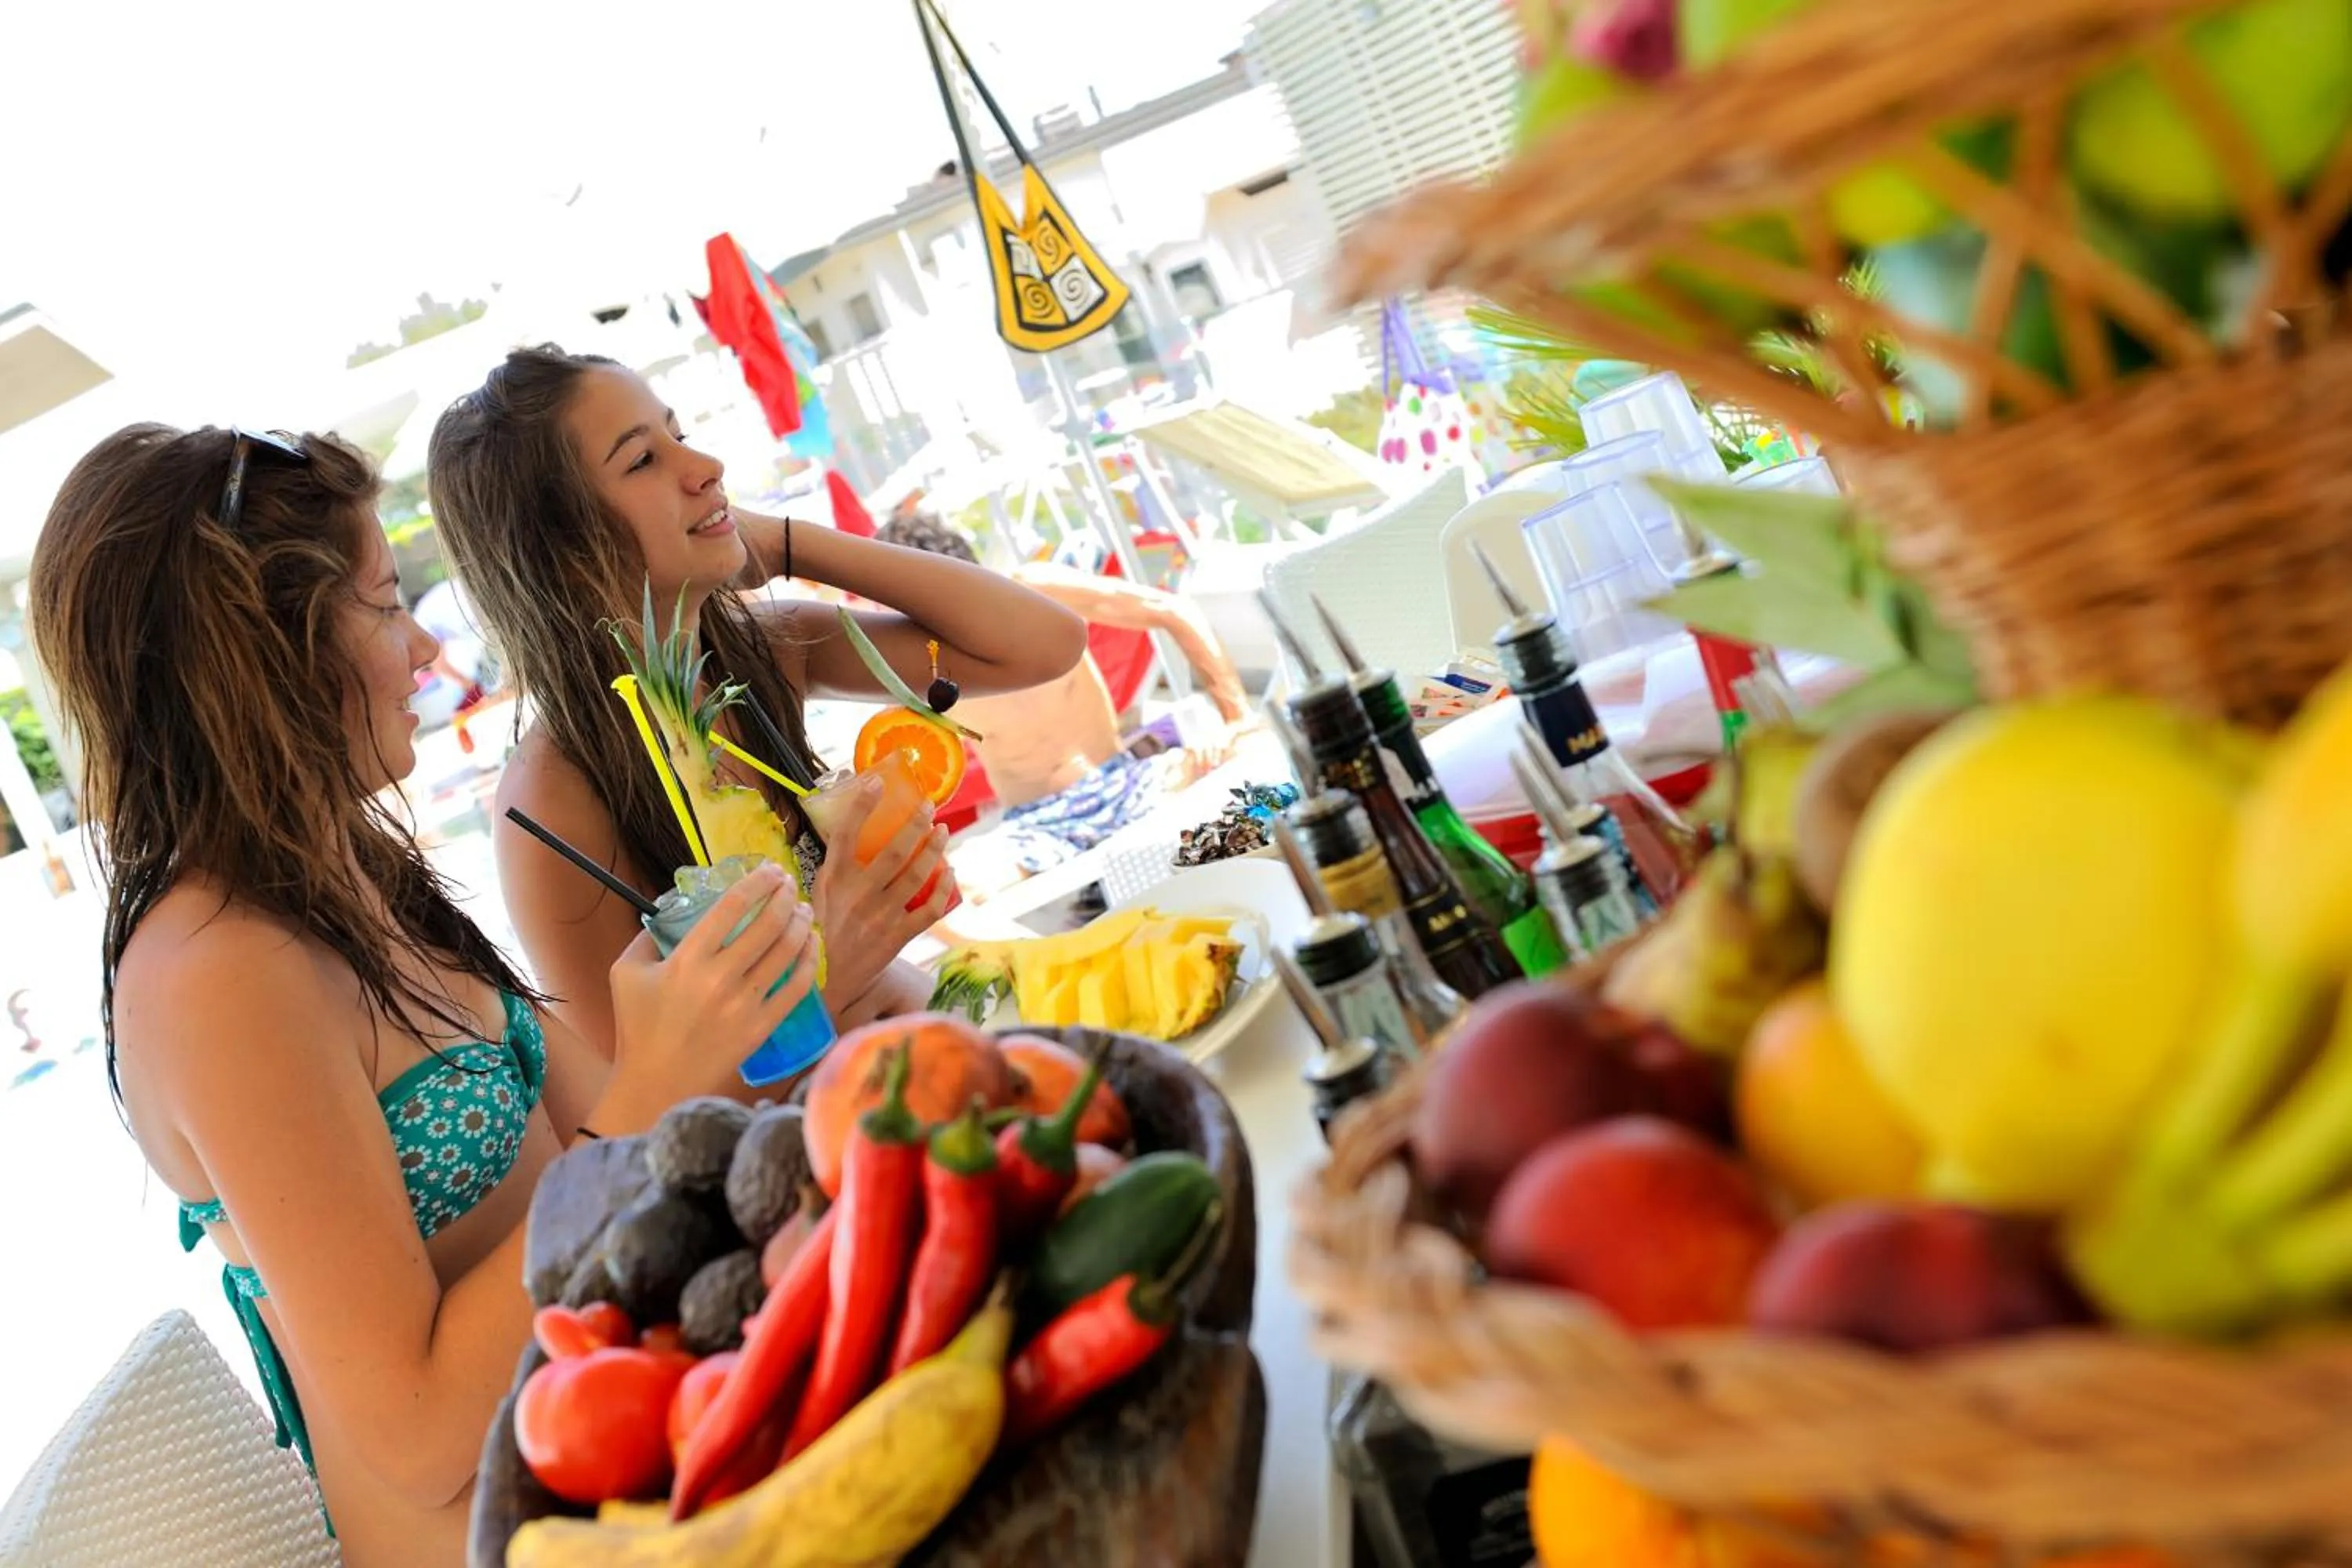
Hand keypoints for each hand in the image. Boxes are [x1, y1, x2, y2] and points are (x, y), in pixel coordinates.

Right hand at [608, 864, 817, 1103]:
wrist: (657, 1082)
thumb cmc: (637, 1027)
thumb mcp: (626, 972)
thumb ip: (646, 935)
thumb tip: (671, 907)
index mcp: (687, 960)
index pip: (732, 907)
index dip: (756, 882)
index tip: (768, 870)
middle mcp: (720, 978)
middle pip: (767, 924)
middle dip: (784, 895)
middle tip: (789, 884)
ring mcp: (745, 1004)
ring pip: (786, 950)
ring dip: (800, 922)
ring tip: (803, 909)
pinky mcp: (762, 1027)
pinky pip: (796, 987)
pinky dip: (809, 959)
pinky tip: (811, 943)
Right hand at [810, 778, 959, 1006]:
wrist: (824, 982)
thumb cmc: (819, 931)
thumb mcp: (817, 893)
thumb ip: (834, 865)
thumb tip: (848, 827)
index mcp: (832, 880)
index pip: (846, 833)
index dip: (862, 805)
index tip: (878, 781)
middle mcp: (857, 895)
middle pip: (893, 851)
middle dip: (915, 824)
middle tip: (929, 807)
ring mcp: (879, 917)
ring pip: (916, 876)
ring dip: (934, 850)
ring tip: (943, 832)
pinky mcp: (896, 937)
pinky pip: (928, 909)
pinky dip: (943, 890)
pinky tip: (948, 873)